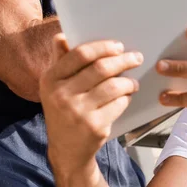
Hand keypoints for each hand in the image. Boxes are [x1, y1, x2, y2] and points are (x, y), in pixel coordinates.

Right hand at [39, 34, 142, 185]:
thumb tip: (61, 36)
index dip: (103, 47)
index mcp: (51, 79)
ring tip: (133, 82)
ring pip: (113, 86)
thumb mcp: (56, 87)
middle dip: (123, 60)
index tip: (118, 46)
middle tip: (136, 57)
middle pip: (101, 68)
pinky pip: (118, 104)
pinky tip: (126, 97)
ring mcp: (78, 112)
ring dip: (128, 82)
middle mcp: (61, 95)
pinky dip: (126, 99)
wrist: (67, 150)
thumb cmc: (64, 110)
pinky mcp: (94, 126)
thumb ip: (62, 61)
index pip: (80, 54)